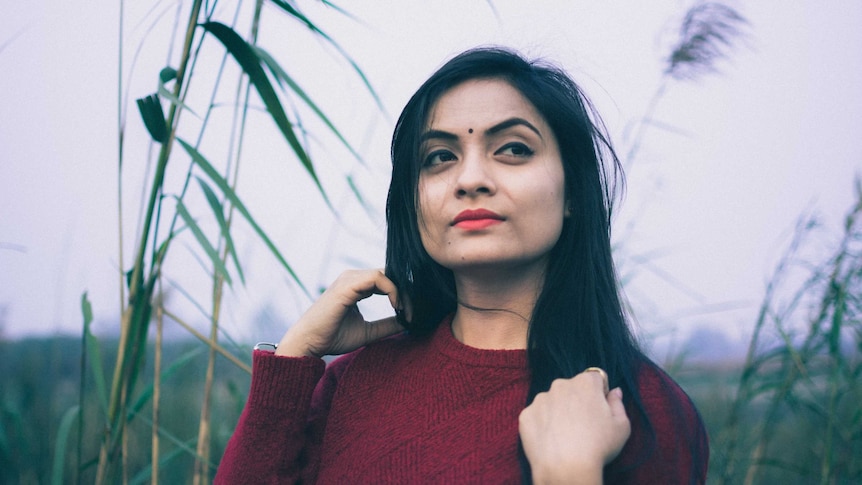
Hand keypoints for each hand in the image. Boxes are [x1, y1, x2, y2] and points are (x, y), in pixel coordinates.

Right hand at [275, 269, 405, 357]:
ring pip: (385, 273)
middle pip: (389, 274)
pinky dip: (392, 290)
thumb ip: (387, 324)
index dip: (403, 293)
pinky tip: (396, 306)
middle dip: (405, 291)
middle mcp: (353, 278)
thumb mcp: (369, 331)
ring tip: (405, 310)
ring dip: (401, 291)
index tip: (411, 313)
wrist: (310, 343)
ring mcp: (349, 279)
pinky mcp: (347, 285)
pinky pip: (377, 278)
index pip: (387, 279)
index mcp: (357, 286)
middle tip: (413, 311)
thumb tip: (409, 322)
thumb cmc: (333, 337)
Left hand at [518, 370, 629, 484]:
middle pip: (571, 388)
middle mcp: (560, 385)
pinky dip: (542, 425)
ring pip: (552, 401)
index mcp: (585, 382)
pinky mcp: (526, 414)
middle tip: (582, 426)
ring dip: (558, 411)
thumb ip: (618, 403)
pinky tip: (551, 440)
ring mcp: (540, 399)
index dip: (599, 393)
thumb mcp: (622, 426)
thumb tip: (615, 392)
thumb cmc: (598, 447)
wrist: (566, 468)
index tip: (599, 410)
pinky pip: (536, 416)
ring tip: (565, 436)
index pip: (595, 379)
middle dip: (577, 401)